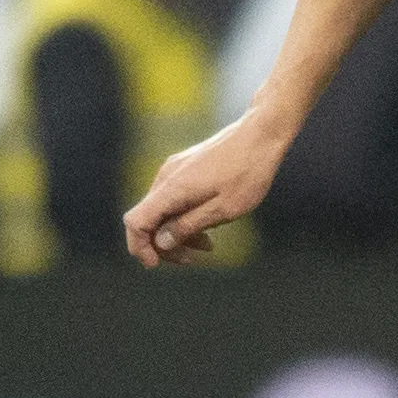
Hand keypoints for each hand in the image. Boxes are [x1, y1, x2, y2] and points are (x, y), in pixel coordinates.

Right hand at [123, 116, 285, 266]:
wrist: (261, 134)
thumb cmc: (247, 172)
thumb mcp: (223, 209)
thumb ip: (189, 226)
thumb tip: (161, 241)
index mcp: (172, 189)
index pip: (135, 222)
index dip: (139, 247)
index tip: (155, 264)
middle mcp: (166, 177)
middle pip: (148, 219)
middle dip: (164, 244)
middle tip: (192, 259)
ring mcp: (175, 169)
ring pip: (163, 209)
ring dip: (178, 232)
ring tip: (208, 246)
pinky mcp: (185, 167)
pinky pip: (174, 198)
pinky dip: (184, 215)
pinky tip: (208, 224)